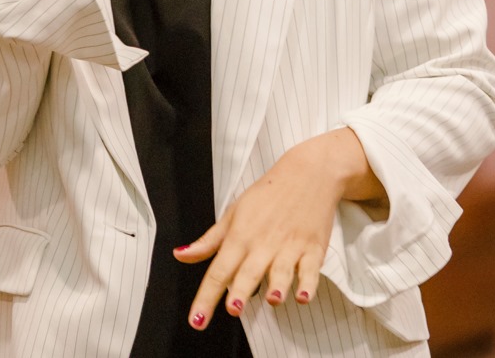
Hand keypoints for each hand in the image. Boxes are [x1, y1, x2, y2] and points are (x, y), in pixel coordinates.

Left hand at [177, 128, 384, 327]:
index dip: (206, 297)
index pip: (219, 270)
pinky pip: (311, 270)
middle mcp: (264, 243)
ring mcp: (290, 246)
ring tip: (272, 299)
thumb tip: (181, 256)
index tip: (197, 320)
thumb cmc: (269, 194)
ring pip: (282, 270)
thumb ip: (208, 241)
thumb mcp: (233, 213)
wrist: (309, 173)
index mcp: (240, 236)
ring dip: (277, 286)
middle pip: (250, 271)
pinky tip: (303, 295)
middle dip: (242, 291)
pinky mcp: (313, 248)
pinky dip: (308, 283)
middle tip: (233, 310)